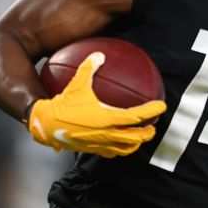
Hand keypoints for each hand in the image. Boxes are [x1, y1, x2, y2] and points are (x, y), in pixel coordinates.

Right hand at [28, 51, 166, 157]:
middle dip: (148, 132)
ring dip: (137, 143)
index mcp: (107, 118)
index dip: (151, 111)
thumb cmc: (63, 105)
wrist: (46, 125)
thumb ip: (89, 68)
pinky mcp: (93, 150)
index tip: (161, 106)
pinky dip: (121, 149)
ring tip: (141, 136)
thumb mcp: (77, 84)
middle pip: (136, 137)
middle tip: (153, 125)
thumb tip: (99, 54)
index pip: (136, 116)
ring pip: (126, 148)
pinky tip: (120, 143)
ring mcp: (101, 144)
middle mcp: (107, 134)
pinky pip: (113, 153)